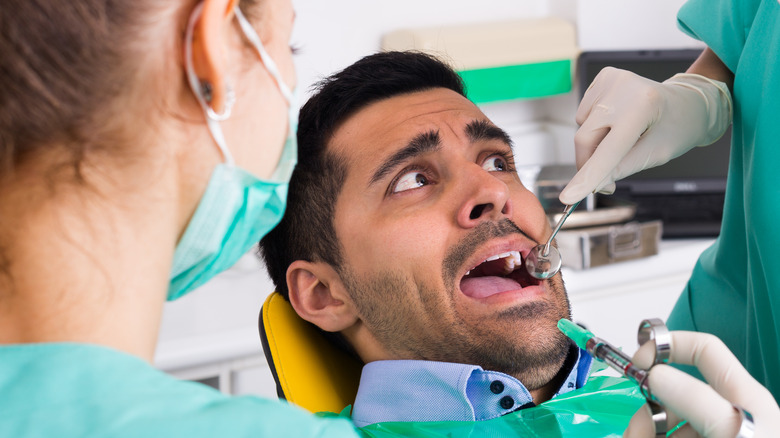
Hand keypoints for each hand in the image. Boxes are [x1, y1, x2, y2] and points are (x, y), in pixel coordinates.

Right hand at [558, 67, 731, 204]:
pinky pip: (584, 113)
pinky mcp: (603, 76)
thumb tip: (592, 183)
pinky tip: (617, 120)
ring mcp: (611, 79)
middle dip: (589, 163)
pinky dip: (596, 124)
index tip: (568, 197)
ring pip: (582, 128)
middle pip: (585, 139)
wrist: (688, 101)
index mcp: (643, 106)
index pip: (608, 150)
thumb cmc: (676, 128)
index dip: (587, 176)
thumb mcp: (656, 154)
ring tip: (624, 136)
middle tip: (607, 181)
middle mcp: (623, 88)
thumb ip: (622, 168)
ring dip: (595, 142)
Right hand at [623, 331, 779, 436]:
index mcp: (739, 397)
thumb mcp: (733, 430)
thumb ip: (696, 400)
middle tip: (636, 433)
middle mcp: (719, 416)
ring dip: (641, 433)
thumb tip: (654, 374)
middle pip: (666, 396)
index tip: (637, 362)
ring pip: (656, 426)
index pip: (701, 351)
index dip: (668, 346)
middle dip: (644, 412)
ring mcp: (701, 437)